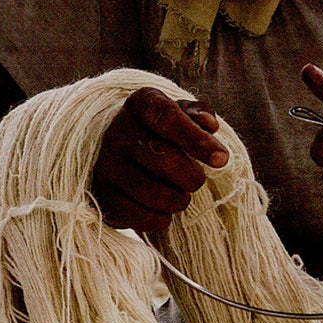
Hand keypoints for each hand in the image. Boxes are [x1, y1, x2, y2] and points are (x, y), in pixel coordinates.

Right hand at [91, 87, 227, 233]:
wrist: (119, 148)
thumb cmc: (160, 130)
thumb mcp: (180, 113)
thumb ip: (198, 114)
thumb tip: (209, 124)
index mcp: (140, 103)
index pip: (168, 118)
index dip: (197, 141)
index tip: (222, 160)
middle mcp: (116, 130)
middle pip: (163, 158)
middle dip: (191, 176)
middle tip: (197, 181)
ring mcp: (105, 163)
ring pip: (151, 192)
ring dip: (177, 200)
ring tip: (181, 197)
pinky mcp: (100, 194)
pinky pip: (136, 215)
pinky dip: (158, 219)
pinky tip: (165, 213)